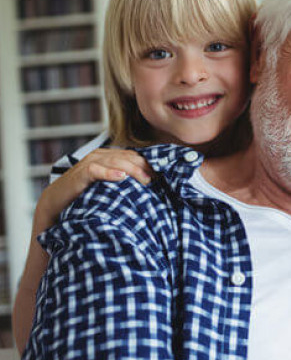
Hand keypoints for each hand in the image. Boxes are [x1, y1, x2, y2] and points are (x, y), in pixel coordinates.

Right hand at [33, 149, 153, 234]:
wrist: (56, 204)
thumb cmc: (86, 196)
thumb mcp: (110, 187)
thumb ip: (127, 183)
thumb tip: (152, 188)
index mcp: (110, 156)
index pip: (136, 156)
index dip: (150, 164)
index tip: (165, 175)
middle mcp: (101, 156)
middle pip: (129, 157)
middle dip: (146, 167)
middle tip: (159, 180)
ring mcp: (90, 163)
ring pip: (116, 161)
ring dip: (133, 170)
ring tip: (146, 180)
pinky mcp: (79, 173)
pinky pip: (95, 169)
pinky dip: (108, 172)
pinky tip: (121, 177)